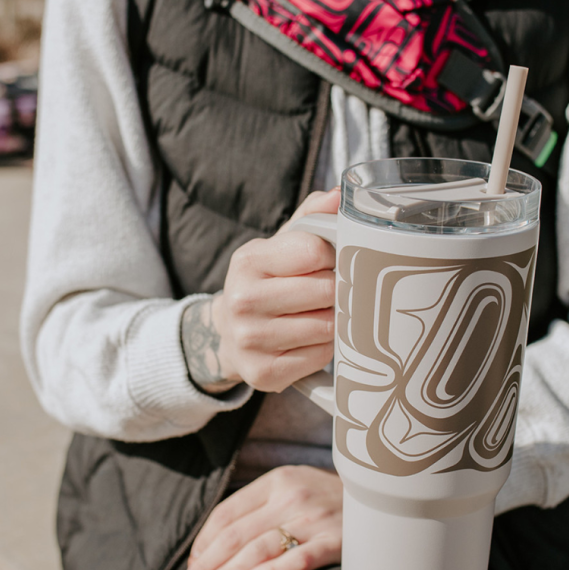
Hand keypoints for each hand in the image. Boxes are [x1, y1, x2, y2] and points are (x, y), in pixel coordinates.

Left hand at [175, 465, 342, 569]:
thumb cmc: (329, 498)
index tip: (191, 568)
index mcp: (278, 480)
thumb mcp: (294, 488)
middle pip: (237, 534)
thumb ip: (260, 508)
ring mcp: (315, 519)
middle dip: (208, 564)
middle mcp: (293, 496)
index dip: (203, 543)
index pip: (227, 513)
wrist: (383, 497)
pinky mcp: (336, 541)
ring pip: (260, 548)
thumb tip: (215, 546)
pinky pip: (298, 560)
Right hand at [180, 188, 338, 393]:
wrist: (229, 334)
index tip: (334, 262)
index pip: (315, 251)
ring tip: (323, 315)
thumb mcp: (279, 246)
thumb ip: (310, 218)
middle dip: (339, 291)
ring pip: (327, 327)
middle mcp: (243, 300)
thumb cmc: (266, 284)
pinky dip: (327, 349)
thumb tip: (337, 194)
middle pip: (325, 291)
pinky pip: (321, 357)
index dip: (335, 256)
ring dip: (336, 321)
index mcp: (249, 261)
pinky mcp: (264, 374)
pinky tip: (314, 340)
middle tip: (334, 292)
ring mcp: (251, 341)